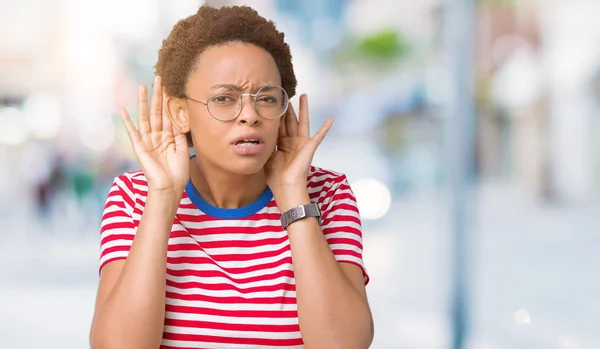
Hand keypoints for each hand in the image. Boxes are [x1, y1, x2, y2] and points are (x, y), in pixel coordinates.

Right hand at [119, 76, 189, 193]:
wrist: (170, 188)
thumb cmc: (178, 172)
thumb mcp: (182, 149)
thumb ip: (180, 133)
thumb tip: (181, 118)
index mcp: (169, 137)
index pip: (169, 114)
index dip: (169, 101)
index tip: (171, 86)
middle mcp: (157, 136)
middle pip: (157, 111)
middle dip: (158, 95)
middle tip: (159, 78)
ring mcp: (148, 140)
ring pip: (145, 117)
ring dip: (143, 102)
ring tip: (142, 86)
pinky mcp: (139, 148)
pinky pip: (133, 132)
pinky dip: (127, 122)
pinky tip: (123, 110)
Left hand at [265, 94, 333, 201]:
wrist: (285, 187)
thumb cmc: (276, 176)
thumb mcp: (267, 157)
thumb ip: (266, 144)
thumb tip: (259, 133)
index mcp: (282, 145)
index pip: (279, 126)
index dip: (276, 115)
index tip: (273, 103)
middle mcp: (292, 142)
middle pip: (290, 120)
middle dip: (288, 108)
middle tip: (286, 94)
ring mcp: (302, 144)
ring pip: (302, 122)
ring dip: (304, 109)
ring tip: (304, 96)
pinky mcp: (310, 147)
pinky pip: (319, 136)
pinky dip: (325, 128)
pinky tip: (331, 119)